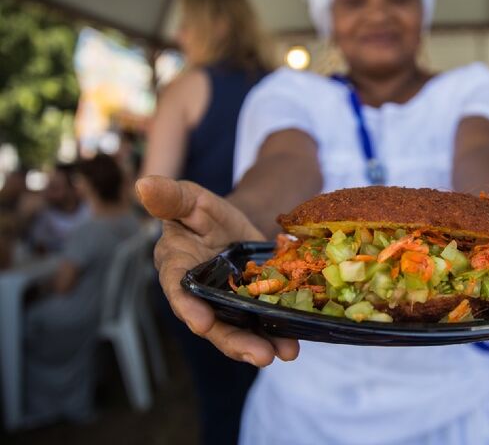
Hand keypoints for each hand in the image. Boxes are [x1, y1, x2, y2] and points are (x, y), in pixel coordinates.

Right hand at [135, 176, 298, 366]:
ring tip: (286, 353)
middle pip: (214, 323)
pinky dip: (278, 336)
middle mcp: (198, 296)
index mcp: (176, 268)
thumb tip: (143, 185)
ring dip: (260, 345)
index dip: (189, 307)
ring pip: (239, 331)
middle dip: (235, 341)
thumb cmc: (204, 213)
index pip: (178, 290)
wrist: (238, 224)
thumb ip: (171, 197)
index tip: (202, 323)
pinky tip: (293, 345)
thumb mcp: (190, 199)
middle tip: (260, 355)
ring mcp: (225, 306)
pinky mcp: (249, 310)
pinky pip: (261, 326)